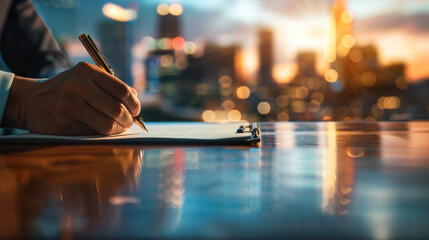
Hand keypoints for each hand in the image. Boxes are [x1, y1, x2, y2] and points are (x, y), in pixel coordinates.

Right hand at [2, 62, 140, 134]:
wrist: (30, 100)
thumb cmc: (66, 89)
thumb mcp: (85, 78)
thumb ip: (110, 85)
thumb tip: (135, 99)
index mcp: (87, 71)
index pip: (122, 90)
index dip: (134, 104)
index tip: (136, 111)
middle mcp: (78, 86)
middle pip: (117, 109)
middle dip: (128, 120)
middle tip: (129, 123)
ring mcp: (69, 105)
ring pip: (107, 124)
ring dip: (118, 130)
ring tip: (119, 129)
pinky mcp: (64, 123)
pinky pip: (93, 132)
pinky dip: (103, 134)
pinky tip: (102, 131)